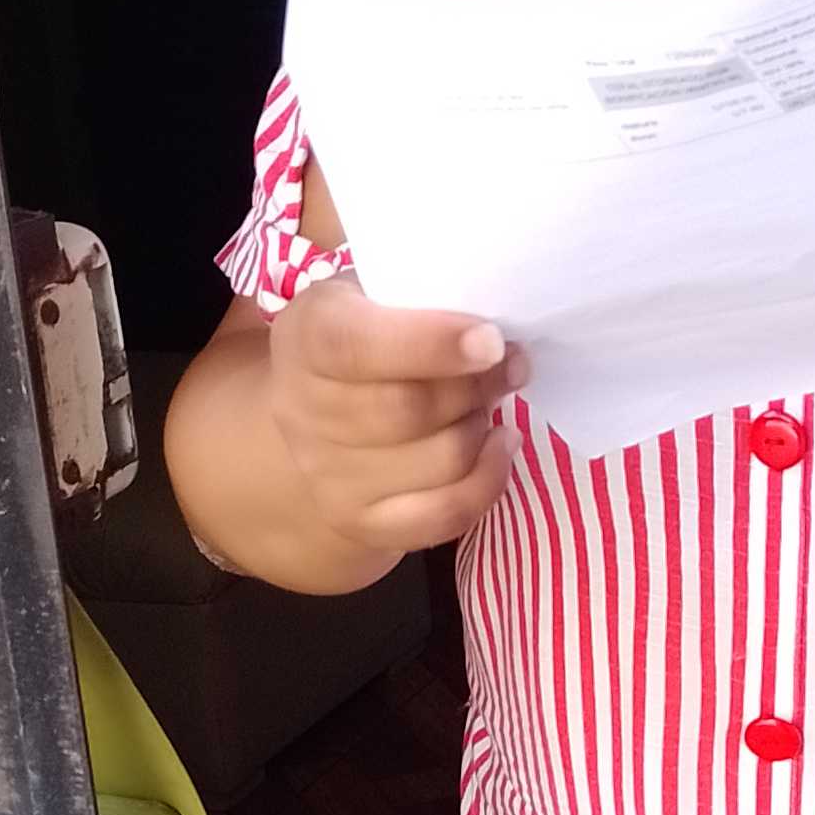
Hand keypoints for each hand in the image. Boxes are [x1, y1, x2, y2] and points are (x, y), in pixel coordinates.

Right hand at [265, 271, 518, 558]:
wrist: (320, 405)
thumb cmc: (369, 331)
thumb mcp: (379, 292)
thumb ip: (424, 297)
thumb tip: (496, 329)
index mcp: (305, 336)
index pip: (355, 346)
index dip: (429, 345)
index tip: (492, 341)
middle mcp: (302, 410)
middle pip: (409, 410)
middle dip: (478, 386)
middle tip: (512, 362)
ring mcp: (326, 475)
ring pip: (438, 461)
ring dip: (481, 427)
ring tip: (488, 401)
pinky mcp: (359, 522)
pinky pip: (443, 515)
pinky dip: (488, 481)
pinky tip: (500, 444)